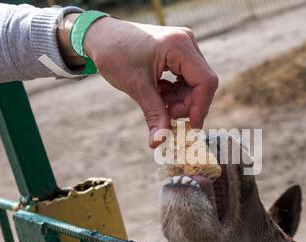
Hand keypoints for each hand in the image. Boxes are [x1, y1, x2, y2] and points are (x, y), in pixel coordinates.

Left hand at [58, 14, 218, 147]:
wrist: (100, 36)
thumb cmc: (114, 54)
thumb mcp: (135, 86)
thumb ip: (153, 114)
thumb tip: (160, 142)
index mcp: (178, 45)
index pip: (205, 81)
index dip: (200, 107)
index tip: (190, 127)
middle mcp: (186, 43)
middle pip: (202, 84)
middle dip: (187, 105)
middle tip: (167, 115)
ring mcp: (184, 47)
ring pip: (195, 84)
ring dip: (180, 100)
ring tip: (159, 103)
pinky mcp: (179, 53)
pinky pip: (187, 79)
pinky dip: (176, 93)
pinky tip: (160, 94)